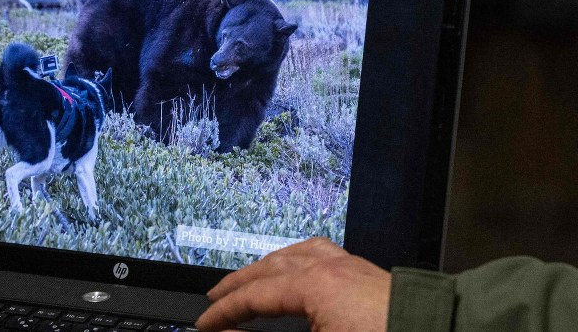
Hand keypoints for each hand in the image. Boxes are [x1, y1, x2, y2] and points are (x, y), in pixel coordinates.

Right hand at [195, 237, 390, 331]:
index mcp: (316, 285)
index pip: (255, 295)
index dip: (225, 311)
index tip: (205, 325)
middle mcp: (334, 267)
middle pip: (273, 266)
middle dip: (241, 282)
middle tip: (216, 298)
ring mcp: (355, 268)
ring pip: (300, 252)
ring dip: (270, 265)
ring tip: (253, 277)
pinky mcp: (372, 277)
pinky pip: (326, 254)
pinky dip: (302, 258)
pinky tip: (303, 269)